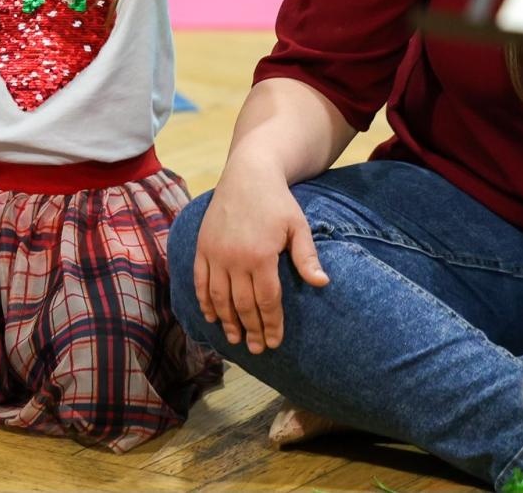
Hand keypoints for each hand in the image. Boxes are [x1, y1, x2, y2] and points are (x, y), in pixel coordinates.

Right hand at [194, 153, 328, 353]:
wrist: (247, 174)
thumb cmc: (277, 201)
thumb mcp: (298, 225)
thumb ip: (306, 257)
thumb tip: (322, 283)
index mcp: (261, 256)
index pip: (267, 300)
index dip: (271, 325)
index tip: (274, 343)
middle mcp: (234, 258)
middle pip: (242, 304)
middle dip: (251, 329)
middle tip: (256, 349)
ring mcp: (215, 253)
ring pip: (219, 297)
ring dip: (226, 321)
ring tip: (234, 339)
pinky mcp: (202, 247)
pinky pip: (200, 280)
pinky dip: (204, 301)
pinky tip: (211, 316)